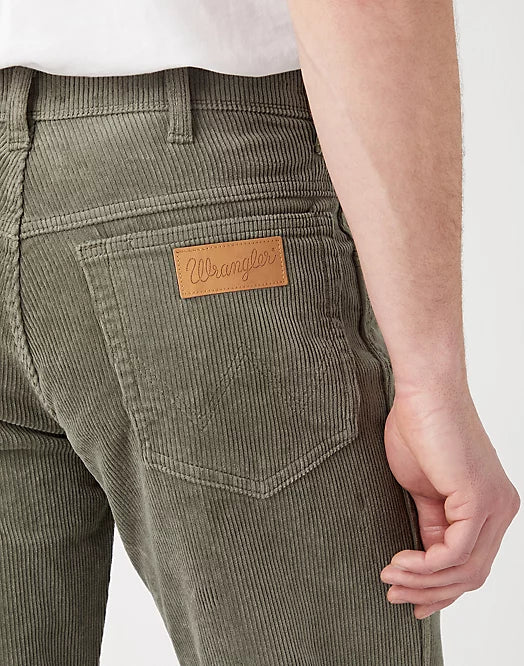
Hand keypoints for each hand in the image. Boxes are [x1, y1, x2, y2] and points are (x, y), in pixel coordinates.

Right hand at [379, 378, 519, 619]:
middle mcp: (502, 510)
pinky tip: (400, 562)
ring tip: (389, 579)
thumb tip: (426, 558)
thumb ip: (432, 523)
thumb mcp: (423, 490)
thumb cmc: (419, 429)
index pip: (472, 564)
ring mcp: (495, 505)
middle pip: (471, 574)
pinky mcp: (479, 499)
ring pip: (465, 569)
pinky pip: (456, 551)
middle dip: (431, 592)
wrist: (423, 393)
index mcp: (491, 507)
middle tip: (394, 595)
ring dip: (422, 581)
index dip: (440, 589)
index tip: (410, 599)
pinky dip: (426, 565)